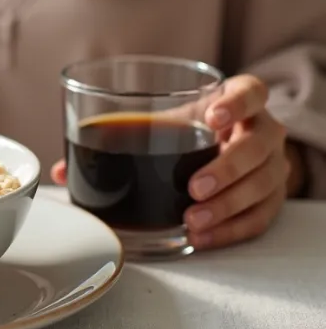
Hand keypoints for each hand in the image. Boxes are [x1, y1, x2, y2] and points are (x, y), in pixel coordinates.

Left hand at [50, 74, 291, 250]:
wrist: (229, 150)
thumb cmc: (187, 132)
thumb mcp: (159, 125)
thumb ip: (115, 138)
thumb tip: (58, 169)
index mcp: (235, 103)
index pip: (251, 91)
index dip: (237, 102)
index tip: (212, 117)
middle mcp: (260, 132)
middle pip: (260, 145)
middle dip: (227, 168)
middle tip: (193, 186)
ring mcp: (271, 167)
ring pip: (263, 185)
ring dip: (227, 205)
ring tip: (191, 219)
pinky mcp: (270, 200)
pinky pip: (260, 218)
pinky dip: (231, 229)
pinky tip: (201, 237)